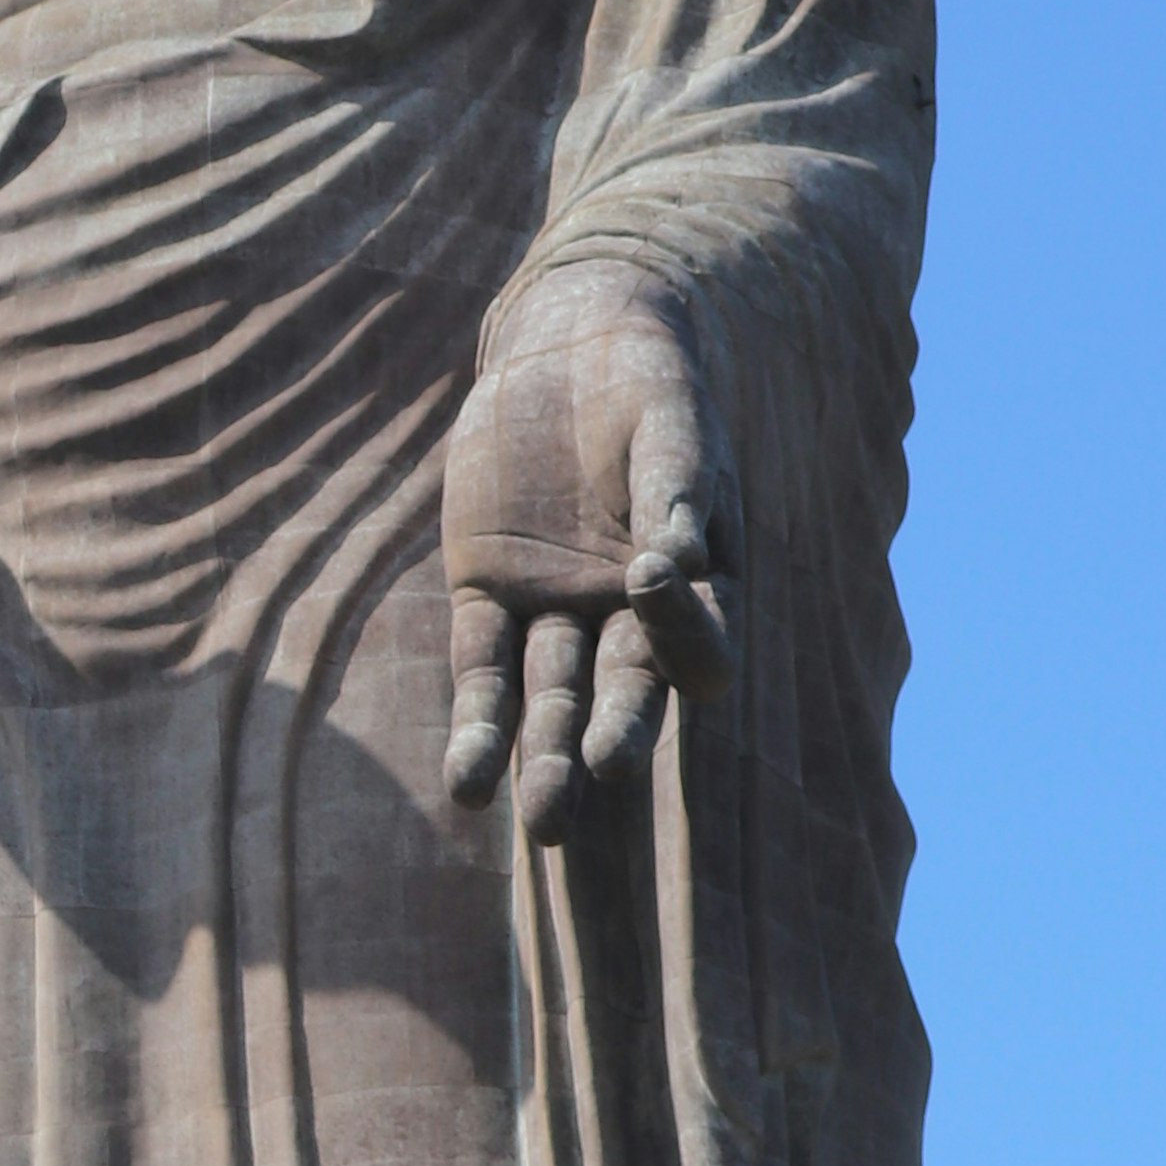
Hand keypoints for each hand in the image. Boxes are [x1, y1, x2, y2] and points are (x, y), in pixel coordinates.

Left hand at [441, 286, 733, 837]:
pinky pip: (482, 673)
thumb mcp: (668, 429)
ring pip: (553, 701)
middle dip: (617, 732)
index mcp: (697, 590)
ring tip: (542, 820)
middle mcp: (629, 619)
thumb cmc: (645, 388)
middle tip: (603, 771)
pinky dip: (478, 727)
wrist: (571, 346)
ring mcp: (557, 613)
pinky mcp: (489, 597)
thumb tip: (685, 560)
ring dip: (546, 758)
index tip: (649, 576)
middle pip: (627, 693)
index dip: (680, 628)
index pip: (699, 647)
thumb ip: (675, 492)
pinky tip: (466, 785)